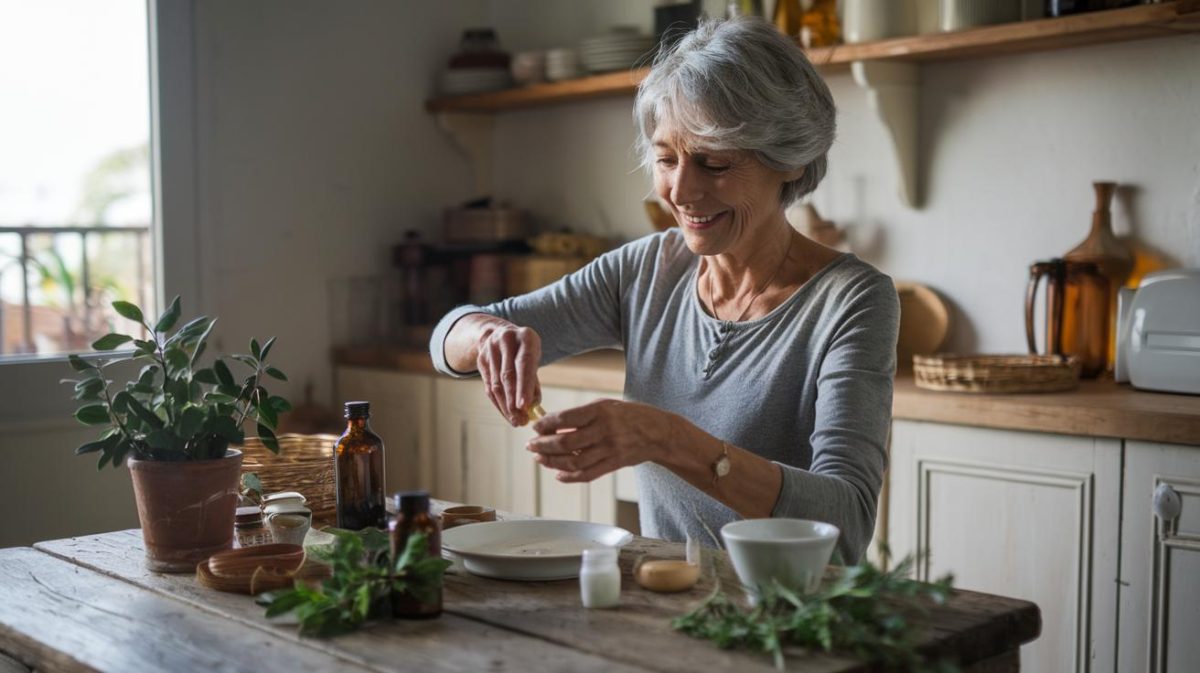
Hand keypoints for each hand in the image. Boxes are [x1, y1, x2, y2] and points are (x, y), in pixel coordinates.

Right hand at [476, 321, 541, 425]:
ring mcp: (490, 349)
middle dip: (514, 400)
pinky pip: (489, 386)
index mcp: (526, 336)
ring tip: (516, 421)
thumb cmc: (523, 350)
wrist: (499, 333)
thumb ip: (533, 380)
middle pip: (508, 375)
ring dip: (506, 406)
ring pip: (497, 384)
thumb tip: (533, 407)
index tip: (525, 406)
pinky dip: (498, 403)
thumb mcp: (534, 358)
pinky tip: (507, 414)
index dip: (524, 386)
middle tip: (522, 420)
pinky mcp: (481, 360)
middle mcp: (506, 340)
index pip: (524, 363)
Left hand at [526, 399, 676, 482]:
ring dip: (552, 462)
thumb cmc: (629, 416)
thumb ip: (581, 415)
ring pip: (574, 460)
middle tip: (531, 446)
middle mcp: (605, 430)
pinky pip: (588, 474)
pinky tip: (559, 475)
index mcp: (601, 410)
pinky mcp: (615, 464)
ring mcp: (610, 449)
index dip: (546, 424)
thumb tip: (551, 424)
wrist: (659, 432)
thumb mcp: (606, 406)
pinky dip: (570, 476)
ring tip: (540, 459)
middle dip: (543, 445)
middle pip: (566, 441)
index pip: (565, 418)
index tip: (535, 428)